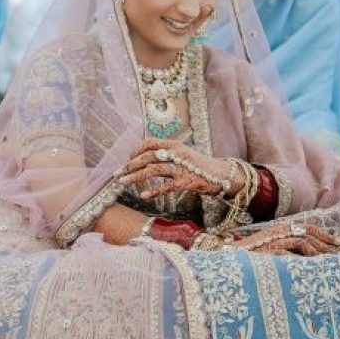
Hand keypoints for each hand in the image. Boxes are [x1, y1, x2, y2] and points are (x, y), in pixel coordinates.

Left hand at [120, 138, 235, 198]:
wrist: (222, 175)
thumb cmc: (198, 166)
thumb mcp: (181, 154)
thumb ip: (165, 154)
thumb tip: (143, 159)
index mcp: (174, 145)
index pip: (149, 142)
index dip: (135, 151)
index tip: (126, 160)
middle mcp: (177, 153)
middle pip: (148, 156)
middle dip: (130, 164)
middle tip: (118, 173)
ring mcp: (182, 167)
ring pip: (154, 169)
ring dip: (136, 176)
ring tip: (123, 182)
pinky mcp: (187, 181)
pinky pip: (167, 186)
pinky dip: (154, 191)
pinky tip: (143, 195)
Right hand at [231, 219, 339, 255]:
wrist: (222, 265)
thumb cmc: (245, 262)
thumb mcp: (271, 254)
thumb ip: (289, 252)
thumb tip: (311, 260)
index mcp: (280, 231)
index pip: (310, 230)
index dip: (330, 237)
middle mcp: (278, 232)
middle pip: (312, 235)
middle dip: (334, 245)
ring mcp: (273, 240)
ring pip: (306, 242)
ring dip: (324, 252)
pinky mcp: (268, 251)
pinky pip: (293, 251)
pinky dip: (308, 257)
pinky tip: (320, 266)